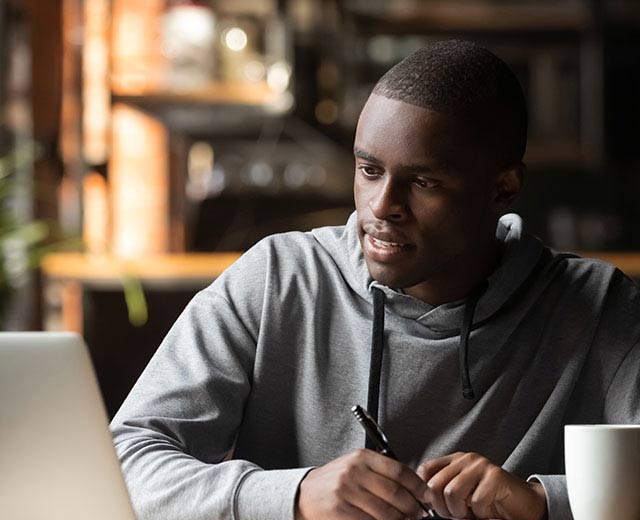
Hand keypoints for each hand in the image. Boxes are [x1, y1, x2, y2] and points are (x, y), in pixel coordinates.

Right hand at [295, 449, 427, 519]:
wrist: (304, 494)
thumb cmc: (335, 482)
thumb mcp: (356, 467)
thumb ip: (382, 473)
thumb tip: (414, 488)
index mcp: (362, 457)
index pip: (399, 471)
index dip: (417, 486)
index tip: (426, 496)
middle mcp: (354, 472)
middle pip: (395, 493)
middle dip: (413, 507)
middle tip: (419, 513)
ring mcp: (346, 492)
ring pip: (386, 512)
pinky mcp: (340, 511)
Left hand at [417, 452, 546, 519]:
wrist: (524, 505)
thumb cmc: (489, 503)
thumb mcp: (461, 495)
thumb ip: (442, 491)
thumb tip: (421, 500)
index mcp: (454, 461)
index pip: (425, 470)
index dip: (425, 493)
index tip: (435, 508)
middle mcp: (465, 459)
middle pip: (435, 485)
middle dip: (443, 509)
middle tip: (457, 515)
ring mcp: (481, 465)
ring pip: (452, 493)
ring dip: (460, 513)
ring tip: (471, 514)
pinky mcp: (496, 476)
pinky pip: (476, 502)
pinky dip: (480, 514)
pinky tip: (487, 511)